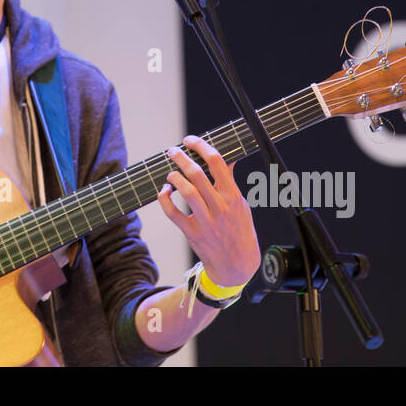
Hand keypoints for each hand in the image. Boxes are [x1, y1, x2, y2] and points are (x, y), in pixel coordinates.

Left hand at [157, 135, 260, 287]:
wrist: (237, 265)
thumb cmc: (239, 230)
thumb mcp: (241, 205)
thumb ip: (230, 182)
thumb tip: (226, 159)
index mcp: (233, 196)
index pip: (217, 163)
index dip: (201, 146)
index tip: (190, 140)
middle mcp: (220, 207)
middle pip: (197, 174)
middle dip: (181, 158)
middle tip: (172, 151)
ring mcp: (206, 221)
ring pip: (186, 192)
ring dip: (174, 177)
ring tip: (170, 173)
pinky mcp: (193, 233)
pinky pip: (173, 214)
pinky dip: (165, 200)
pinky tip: (164, 192)